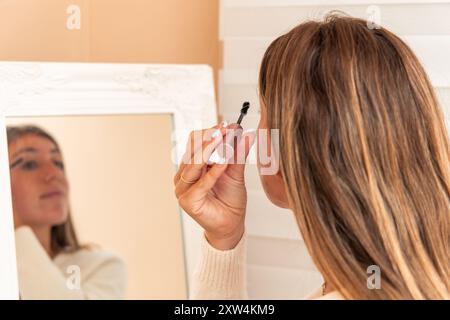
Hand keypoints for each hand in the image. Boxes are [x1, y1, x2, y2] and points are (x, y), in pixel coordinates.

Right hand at [174, 122, 255, 249]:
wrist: (231, 223)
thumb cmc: (230, 199)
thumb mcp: (236, 171)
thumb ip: (237, 153)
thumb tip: (244, 133)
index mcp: (192, 164)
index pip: (195, 141)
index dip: (210, 132)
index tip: (228, 125)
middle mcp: (185, 174)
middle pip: (193, 149)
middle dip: (211, 138)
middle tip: (227, 129)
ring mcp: (183, 187)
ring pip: (194, 163)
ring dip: (211, 150)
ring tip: (225, 141)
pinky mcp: (187, 200)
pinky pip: (200, 183)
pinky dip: (212, 172)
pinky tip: (223, 163)